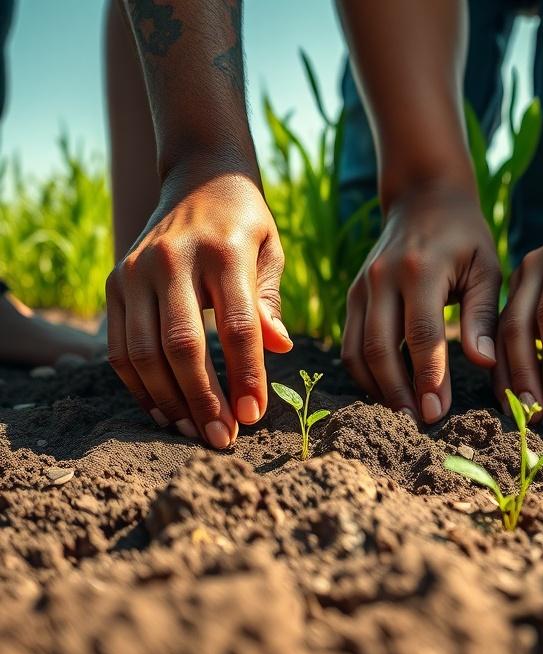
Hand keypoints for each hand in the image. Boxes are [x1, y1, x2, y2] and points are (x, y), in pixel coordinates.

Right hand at [106, 158, 292, 447]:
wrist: (199, 179)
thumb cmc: (246, 226)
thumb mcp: (270, 253)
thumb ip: (269, 303)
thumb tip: (280, 348)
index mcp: (224, 251)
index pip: (236, 325)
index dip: (245, 375)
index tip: (254, 416)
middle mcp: (173, 259)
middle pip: (182, 344)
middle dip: (204, 398)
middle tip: (222, 438)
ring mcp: (136, 271)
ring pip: (143, 351)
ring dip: (170, 400)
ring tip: (195, 431)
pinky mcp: (114, 283)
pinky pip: (119, 346)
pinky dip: (138, 386)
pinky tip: (164, 411)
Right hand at [341, 185, 500, 423]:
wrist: (423, 198)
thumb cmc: (465, 238)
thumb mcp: (486, 268)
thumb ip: (483, 314)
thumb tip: (484, 361)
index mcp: (420, 269)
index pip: (421, 333)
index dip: (428, 377)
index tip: (437, 412)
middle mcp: (382, 278)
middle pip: (380, 347)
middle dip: (398, 391)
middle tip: (418, 424)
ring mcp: (361, 287)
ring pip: (358, 350)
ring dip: (378, 388)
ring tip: (403, 415)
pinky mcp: (352, 296)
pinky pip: (350, 344)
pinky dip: (364, 373)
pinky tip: (387, 392)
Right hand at [494, 194, 542, 414]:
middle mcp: (532, 266)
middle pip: (517, 325)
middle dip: (524, 373)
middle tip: (536, 414)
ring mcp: (519, 278)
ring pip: (503, 332)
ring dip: (510, 374)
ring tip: (522, 413)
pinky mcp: (517, 293)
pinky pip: (504, 332)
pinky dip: (507, 364)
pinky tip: (513, 395)